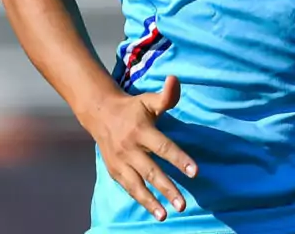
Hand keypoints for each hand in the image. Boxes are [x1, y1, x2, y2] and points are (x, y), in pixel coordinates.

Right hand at [87, 75, 197, 221]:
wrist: (100, 114)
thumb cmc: (132, 108)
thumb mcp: (148, 99)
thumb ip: (166, 96)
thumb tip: (175, 79)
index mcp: (141, 131)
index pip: (163, 147)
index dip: (180, 159)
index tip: (195, 172)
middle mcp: (129, 148)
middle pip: (151, 171)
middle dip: (167, 189)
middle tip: (183, 204)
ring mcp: (120, 162)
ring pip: (137, 185)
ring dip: (151, 202)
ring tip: (166, 214)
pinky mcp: (114, 171)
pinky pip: (128, 187)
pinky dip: (140, 200)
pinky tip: (154, 209)